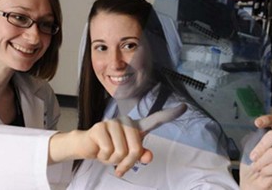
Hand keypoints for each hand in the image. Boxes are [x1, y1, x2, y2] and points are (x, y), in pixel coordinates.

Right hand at [72, 104, 186, 176]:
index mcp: (136, 127)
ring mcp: (113, 123)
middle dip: (127, 163)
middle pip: (136, 149)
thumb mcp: (126, 156)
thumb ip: (140, 156)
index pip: (155, 120)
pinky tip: (99, 151)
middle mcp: (126, 121)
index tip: (185, 107)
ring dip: (113, 161)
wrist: (87, 146)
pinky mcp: (100, 127)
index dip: (170, 114)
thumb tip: (148, 157)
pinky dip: (104, 158)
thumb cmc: (110, 149)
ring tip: (107, 154)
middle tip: (118, 164)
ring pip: (121, 152)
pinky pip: (108, 151)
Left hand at [240, 115, 271, 189]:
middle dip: (260, 147)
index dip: (268, 120)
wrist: (253, 182)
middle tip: (253, 157)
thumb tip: (256, 128)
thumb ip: (254, 137)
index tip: (257, 123)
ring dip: (261, 161)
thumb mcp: (249, 147)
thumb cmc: (252, 164)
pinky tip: (264, 172)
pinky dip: (266, 170)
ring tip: (257, 167)